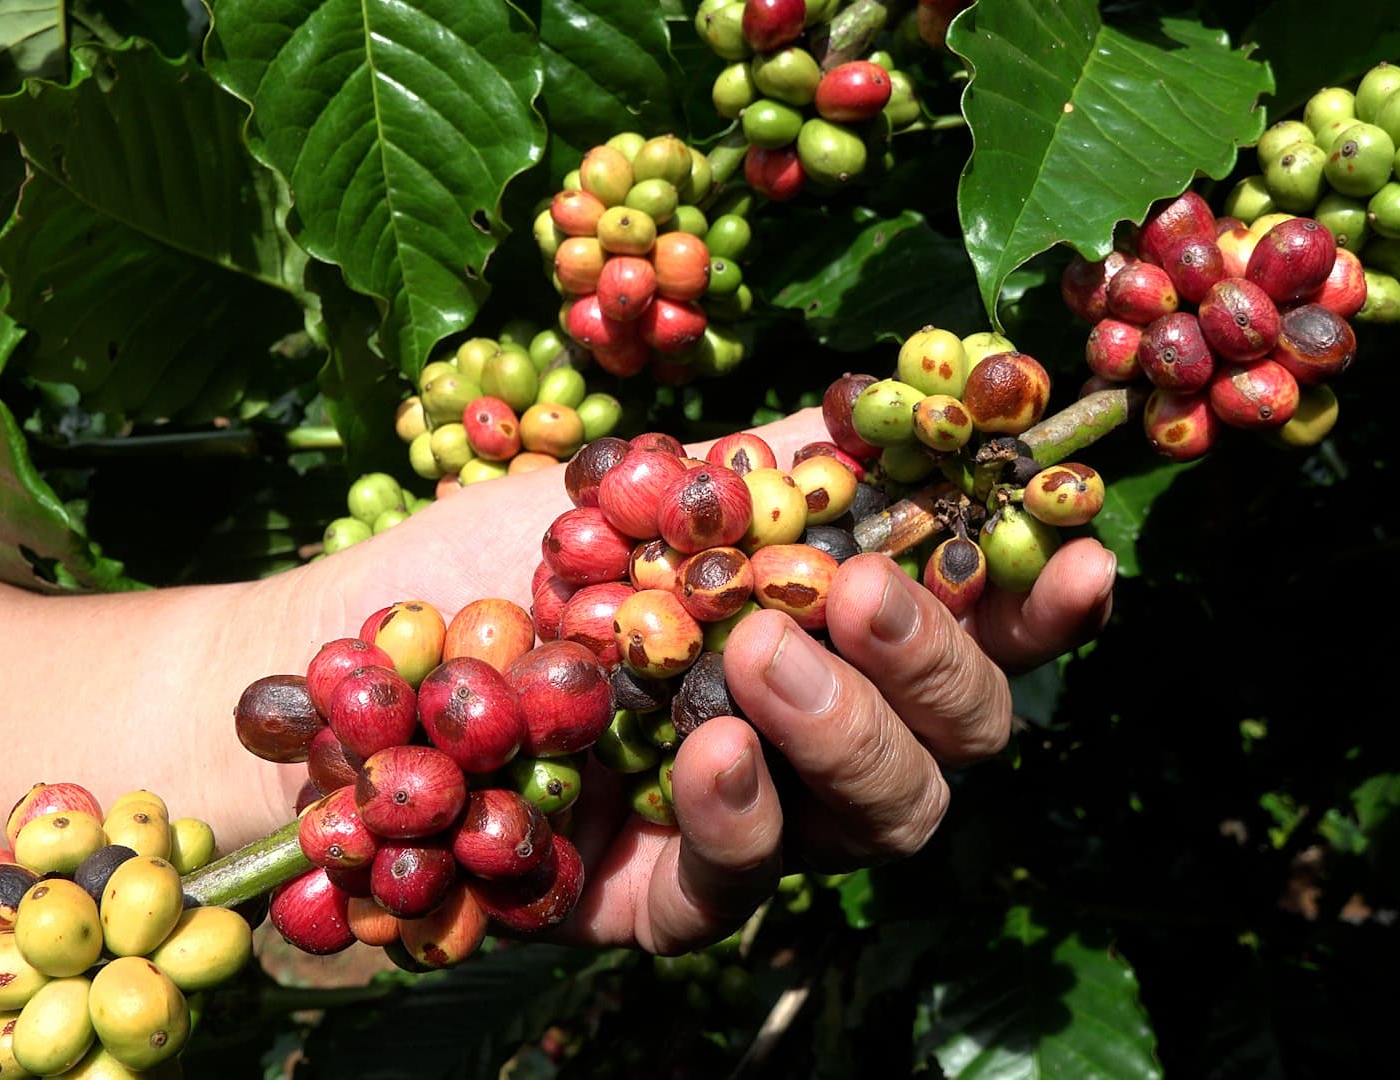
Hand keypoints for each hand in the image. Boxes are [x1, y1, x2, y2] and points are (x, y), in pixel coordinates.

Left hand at [287, 408, 1117, 953]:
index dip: (1041, 602)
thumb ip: (780, 459)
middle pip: (959, 736)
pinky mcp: (662, 900)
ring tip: (761, 660)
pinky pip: (747, 883)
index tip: (1082, 553)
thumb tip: (929, 395)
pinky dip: (741, 814)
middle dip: (938, 665)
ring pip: (887, 818)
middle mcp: (806, 731)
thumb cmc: (477, 565)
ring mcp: (744, 823)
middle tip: (860, 599)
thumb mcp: (636, 481)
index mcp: (821, 626)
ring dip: (849, 734)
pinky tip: (702, 757)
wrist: (317, 674)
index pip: (976, 627)